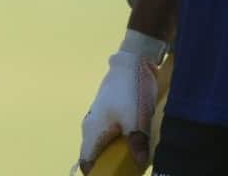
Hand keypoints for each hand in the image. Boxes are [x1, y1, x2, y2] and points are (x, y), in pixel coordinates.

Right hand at [77, 34, 160, 172]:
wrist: (130, 63)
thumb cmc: (130, 92)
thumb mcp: (137, 118)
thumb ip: (137, 143)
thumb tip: (140, 162)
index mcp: (93, 131)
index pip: (86, 161)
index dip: (95, 173)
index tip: (110, 175)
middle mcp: (90, 126)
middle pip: (92, 153)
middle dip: (106, 164)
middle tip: (123, 168)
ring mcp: (96, 117)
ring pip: (99, 143)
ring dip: (110, 152)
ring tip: (129, 156)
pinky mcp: (104, 111)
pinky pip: (105, 133)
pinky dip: (114, 141)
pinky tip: (130, 139)